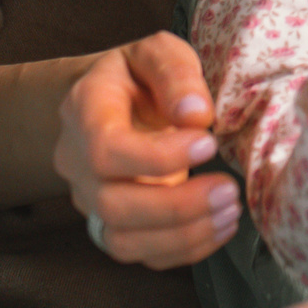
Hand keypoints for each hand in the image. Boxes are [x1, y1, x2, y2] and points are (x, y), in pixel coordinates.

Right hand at [58, 33, 238, 268]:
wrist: (116, 101)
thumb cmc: (141, 76)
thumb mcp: (158, 53)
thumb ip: (175, 74)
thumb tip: (195, 115)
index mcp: (84, 110)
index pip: (105, 149)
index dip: (157, 157)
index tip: (209, 144)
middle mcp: (77, 162)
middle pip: (112, 205)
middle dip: (177, 207)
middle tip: (229, 190)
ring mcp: (91, 199)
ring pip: (123, 241)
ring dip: (183, 235)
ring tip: (230, 211)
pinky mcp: (113, 224)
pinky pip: (141, 254)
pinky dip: (185, 249)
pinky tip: (220, 226)